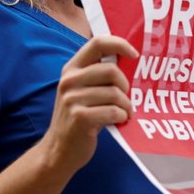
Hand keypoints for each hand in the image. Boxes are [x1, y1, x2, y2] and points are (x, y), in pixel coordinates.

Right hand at [42, 35, 137, 172]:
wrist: (59, 151)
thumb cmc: (80, 118)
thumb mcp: (83, 91)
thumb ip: (99, 76)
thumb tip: (131, 61)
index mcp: (72, 69)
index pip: (98, 43)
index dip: (120, 44)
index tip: (134, 55)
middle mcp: (69, 80)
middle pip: (112, 71)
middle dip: (125, 86)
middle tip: (125, 99)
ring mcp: (72, 99)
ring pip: (115, 93)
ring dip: (126, 105)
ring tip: (123, 113)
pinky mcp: (80, 117)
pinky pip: (113, 111)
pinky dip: (121, 116)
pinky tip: (118, 121)